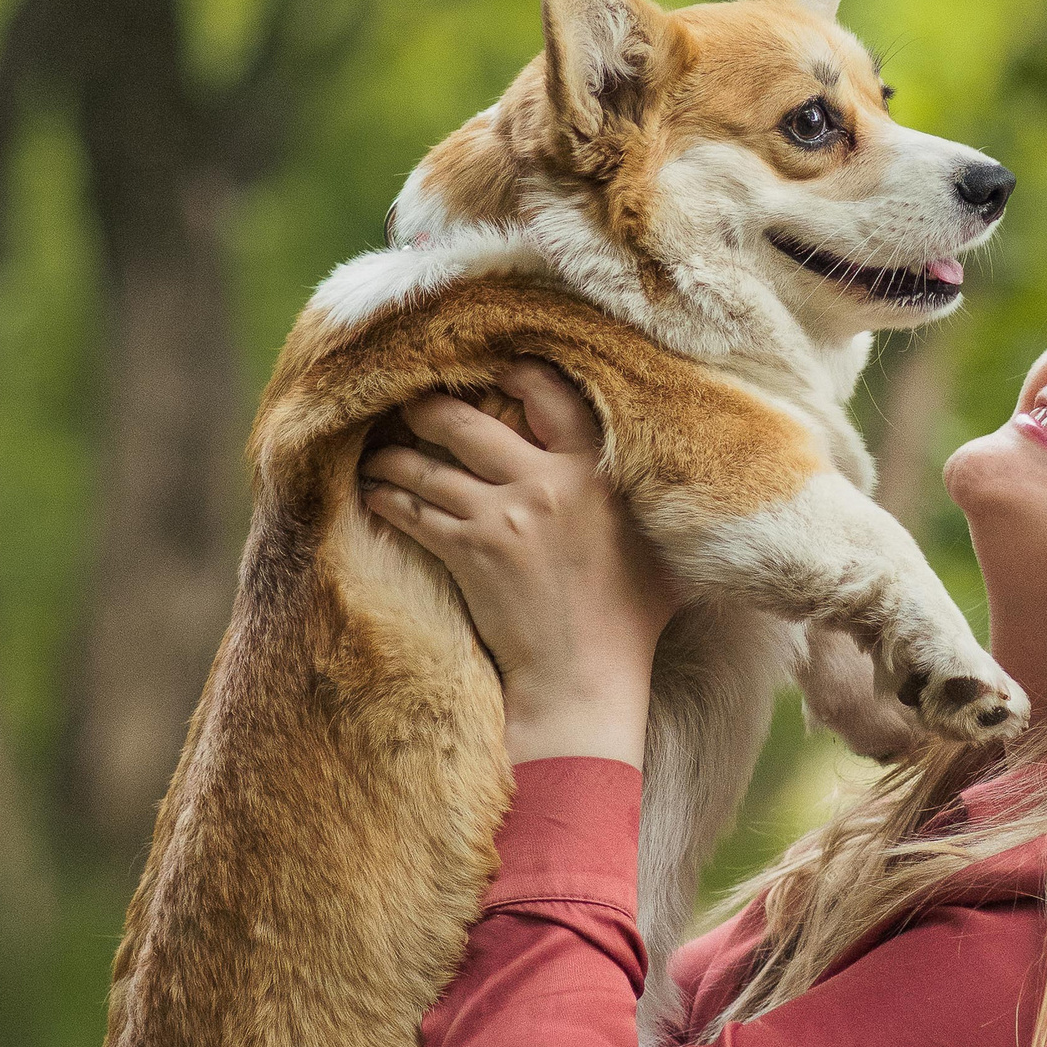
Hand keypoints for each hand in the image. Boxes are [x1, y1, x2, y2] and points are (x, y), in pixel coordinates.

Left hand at [359, 358, 679, 766]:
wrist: (584, 677)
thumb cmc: (631, 618)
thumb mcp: (662, 547)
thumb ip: (654, 501)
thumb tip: (674, 475)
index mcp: (596, 471)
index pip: (549, 394)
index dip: (514, 374)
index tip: (492, 370)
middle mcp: (546, 484)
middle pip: (468, 424)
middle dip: (430, 407)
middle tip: (411, 401)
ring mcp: (502, 517)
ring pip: (429, 467)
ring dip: (394, 457)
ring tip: (379, 452)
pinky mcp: (468, 553)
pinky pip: (413, 511)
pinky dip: (386, 498)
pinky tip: (371, 492)